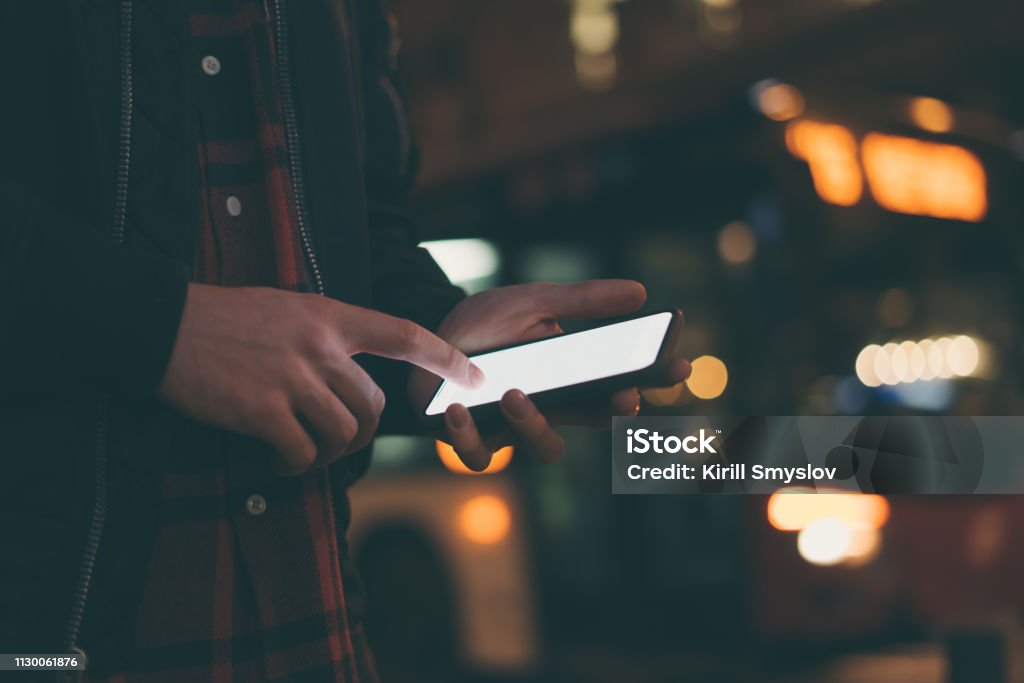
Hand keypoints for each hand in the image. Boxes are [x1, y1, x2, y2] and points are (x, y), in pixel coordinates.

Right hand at [159, 284, 480, 474]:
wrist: (162, 326)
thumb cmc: (222, 318)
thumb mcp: (284, 308)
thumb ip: (324, 335)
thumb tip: (348, 376)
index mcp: (329, 316)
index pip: (403, 333)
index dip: (446, 357)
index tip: (478, 376)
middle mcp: (320, 346)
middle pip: (373, 406)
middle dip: (360, 433)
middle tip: (335, 442)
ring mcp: (293, 378)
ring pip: (342, 434)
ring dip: (327, 454)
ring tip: (299, 453)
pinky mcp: (263, 410)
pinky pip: (302, 453)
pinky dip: (294, 465)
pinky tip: (275, 460)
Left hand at [411, 280, 690, 470]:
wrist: (428, 336)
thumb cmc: (487, 322)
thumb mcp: (533, 300)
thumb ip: (581, 301)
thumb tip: (640, 292)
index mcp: (573, 375)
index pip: (622, 382)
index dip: (656, 381)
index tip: (679, 367)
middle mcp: (551, 407)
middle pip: (595, 422)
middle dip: (612, 413)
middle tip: (622, 399)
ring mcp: (514, 428)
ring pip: (543, 448)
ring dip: (534, 425)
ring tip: (514, 394)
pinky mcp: (474, 440)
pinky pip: (479, 456)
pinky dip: (469, 436)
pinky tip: (457, 410)